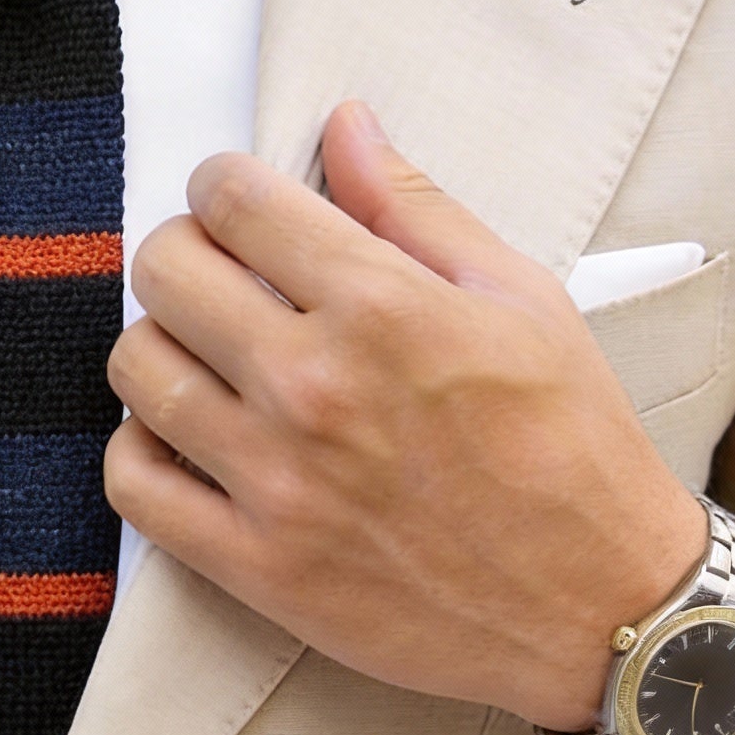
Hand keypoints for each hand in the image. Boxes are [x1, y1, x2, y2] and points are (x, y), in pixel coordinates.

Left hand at [104, 101, 706, 732]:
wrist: (602, 609)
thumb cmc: (573, 449)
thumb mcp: (521, 299)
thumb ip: (416, 207)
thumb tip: (345, 125)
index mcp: (381, 308)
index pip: (234, 200)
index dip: (222, 184)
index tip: (237, 203)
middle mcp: (313, 386)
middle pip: (165, 271)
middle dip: (185, 252)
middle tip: (222, 277)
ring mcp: (275, 480)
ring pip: (136, 369)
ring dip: (159, 346)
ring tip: (206, 358)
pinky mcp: (255, 564)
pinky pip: (133, 484)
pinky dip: (141, 450)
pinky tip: (187, 438)